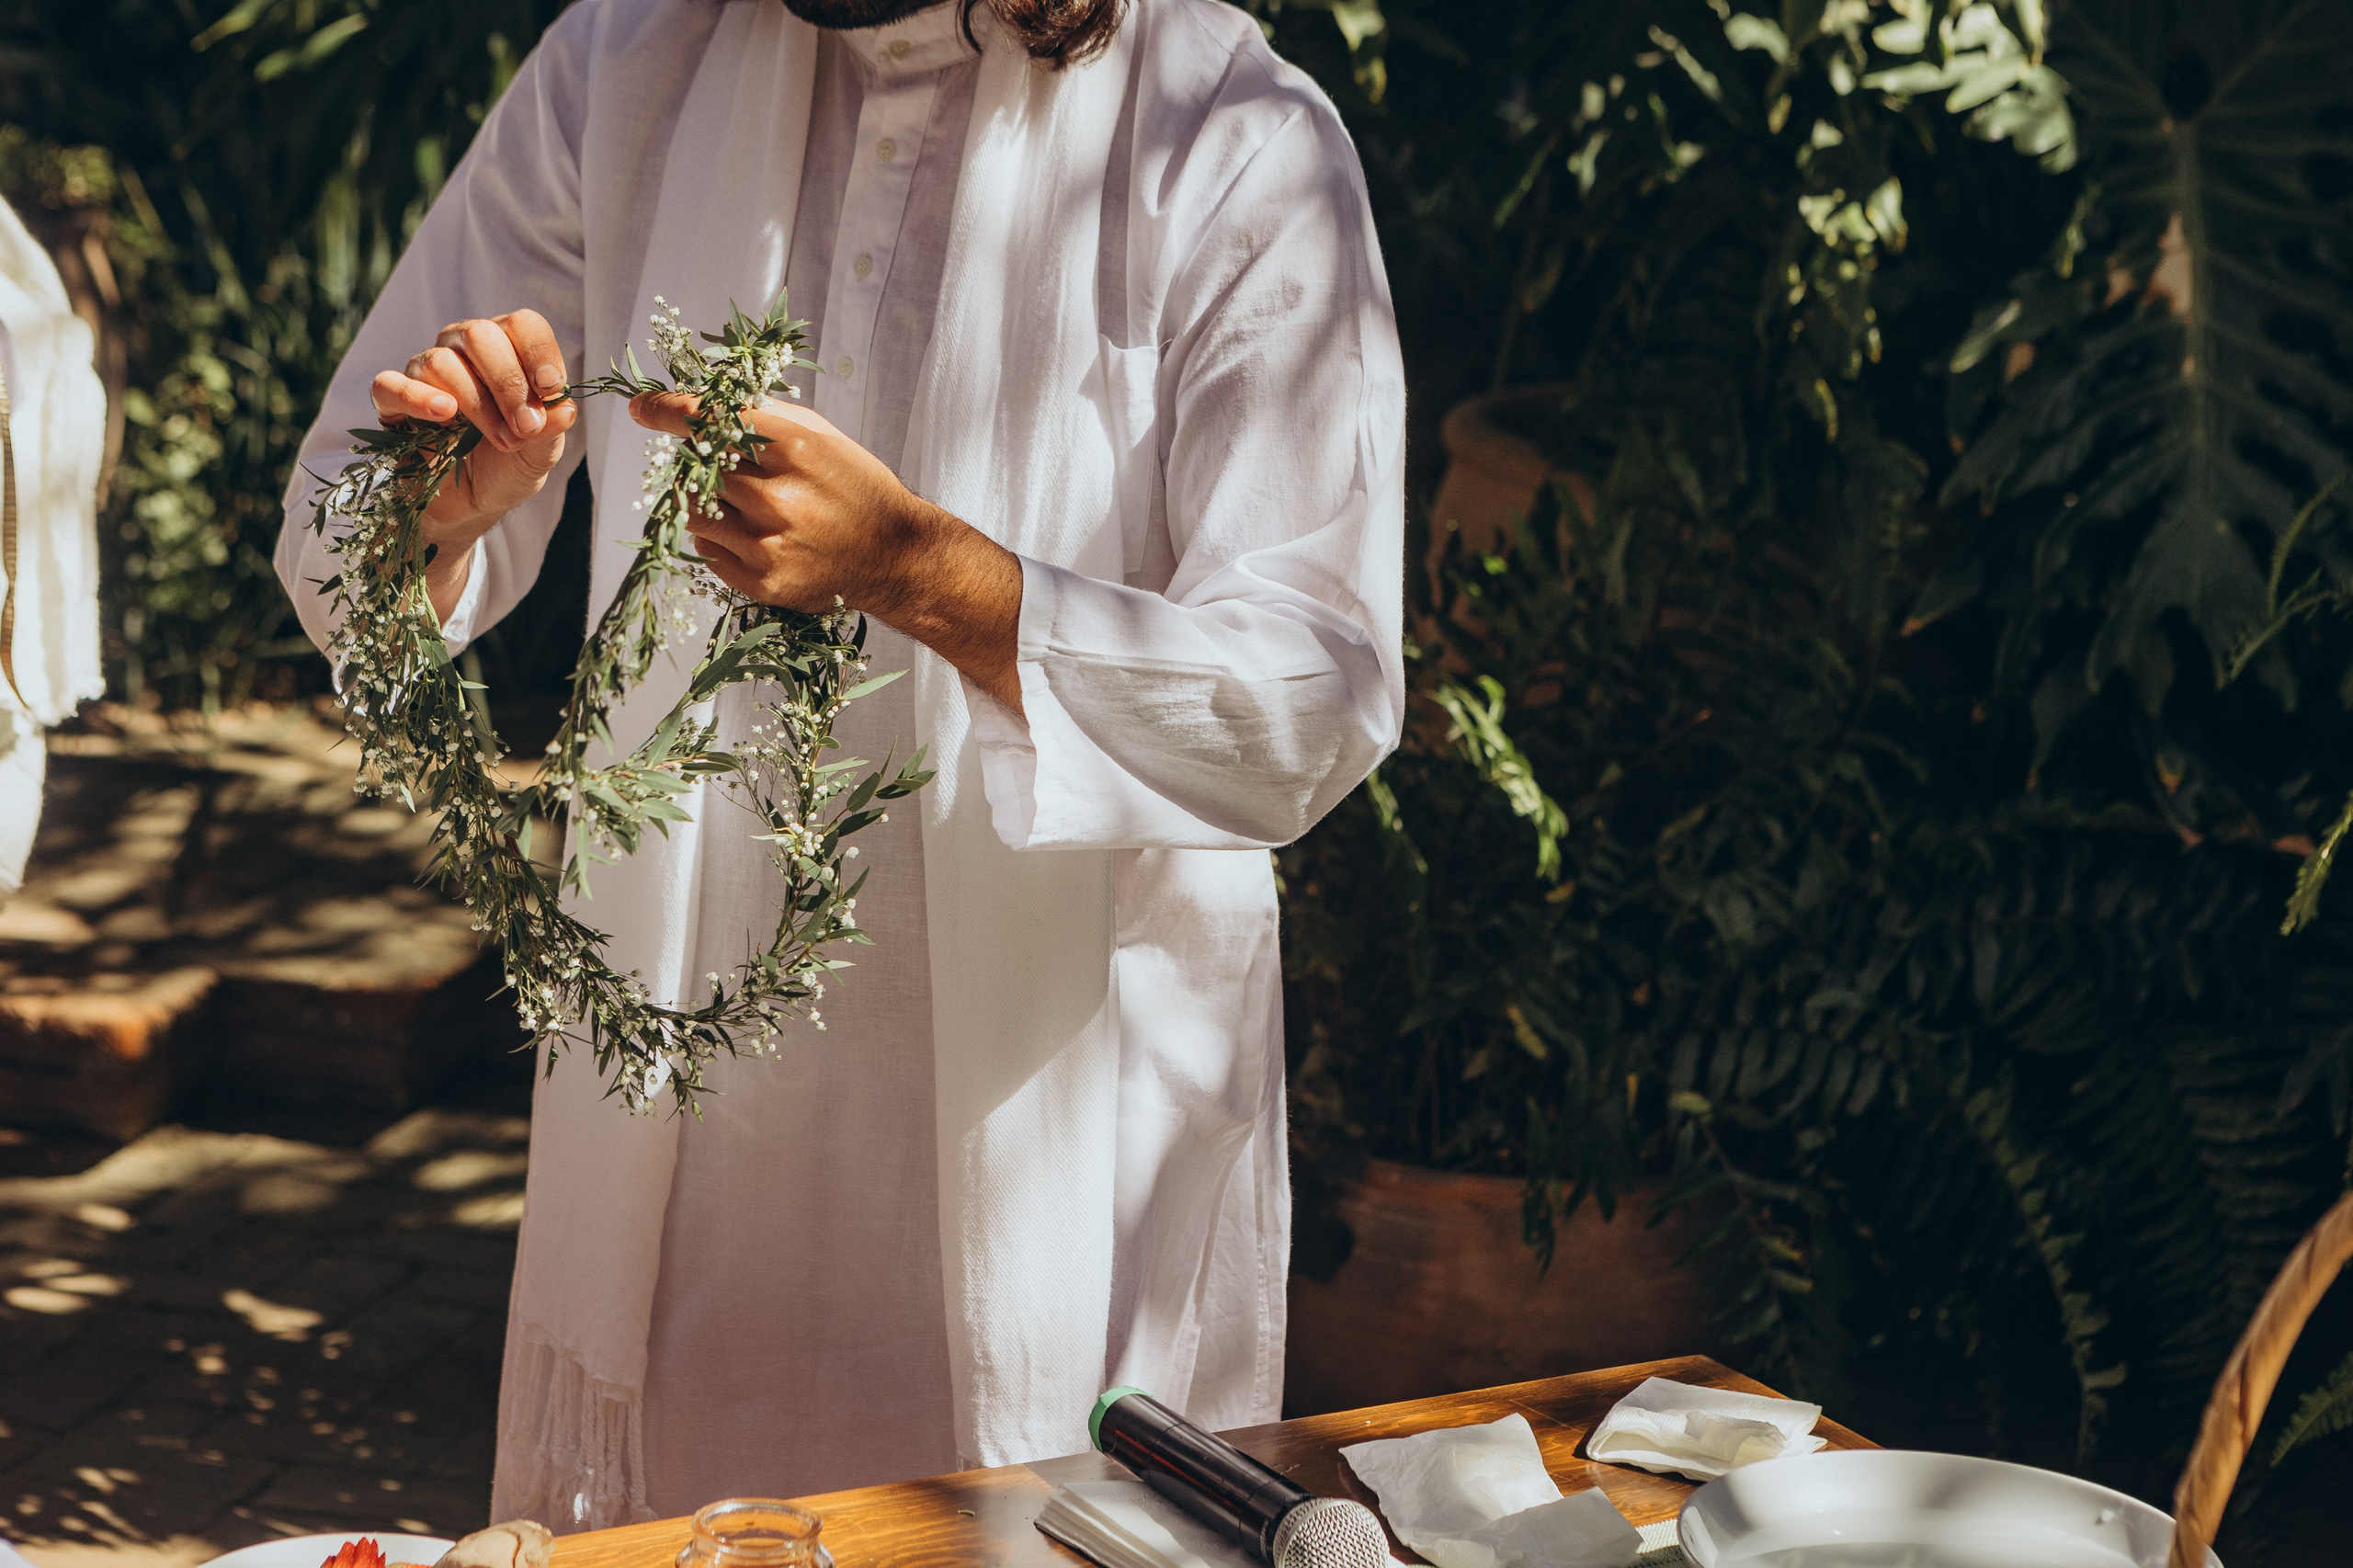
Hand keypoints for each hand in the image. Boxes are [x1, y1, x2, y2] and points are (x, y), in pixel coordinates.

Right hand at [370, 309, 578, 619]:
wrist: (469, 505)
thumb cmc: (508, 466)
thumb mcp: (541, 452)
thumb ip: (552, 427)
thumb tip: (563, 406)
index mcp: (507, 350)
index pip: (522, 325)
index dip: (538, 353)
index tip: (551, 389)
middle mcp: (463, 350)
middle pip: (479, 335)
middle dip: (508, 383)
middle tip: (525, 427)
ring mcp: (424, 372)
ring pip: (442, 363)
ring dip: (477, 405)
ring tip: (502, 441)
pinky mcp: (392, 401)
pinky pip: (390, 384)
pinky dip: (416, 397)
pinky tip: (444, 414)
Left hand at [628, 391, 1025, 713]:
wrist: (895, 557)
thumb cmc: (856, 487)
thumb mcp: (823, 436)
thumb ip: (766, 417)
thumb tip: (702, 402)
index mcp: (796, 449)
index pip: (711, 421)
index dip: (668, 411)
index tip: (642, 408)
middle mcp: (777, 497)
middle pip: (698, 467)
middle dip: (702, 462)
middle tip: (730, 468)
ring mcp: (767, 544)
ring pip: (693, 510)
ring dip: (704, 501)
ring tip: (741, 504)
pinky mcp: (761, 580)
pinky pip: (706, 550)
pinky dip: (717, 538)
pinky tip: (753, 536)